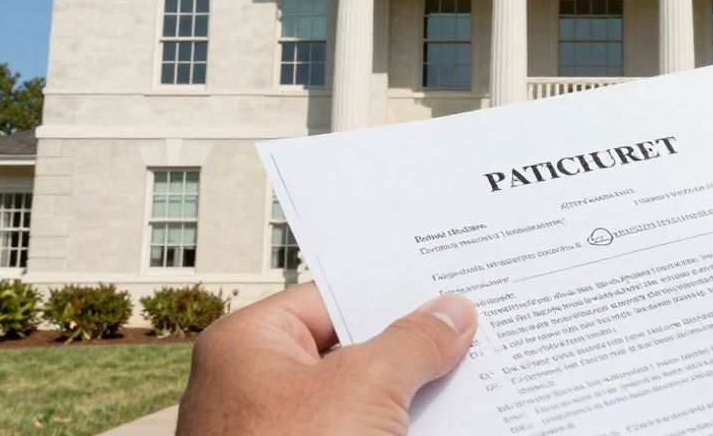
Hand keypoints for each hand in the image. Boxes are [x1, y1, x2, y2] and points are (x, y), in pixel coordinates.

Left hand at [177, 283, 475, 434]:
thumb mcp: (366, 387)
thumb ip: (412, 343)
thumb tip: (449, 315)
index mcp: (247, 346)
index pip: (329, 299)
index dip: (389, 295)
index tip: (440, 291)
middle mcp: (252, 388)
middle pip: (346, 351)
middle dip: (406, 349)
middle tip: (463, 336)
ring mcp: (274, 434)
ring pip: (355, 402)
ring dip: (405, 398)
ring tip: (466, 382)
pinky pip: (355, 435)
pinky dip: (391, 432)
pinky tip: (439, 426)